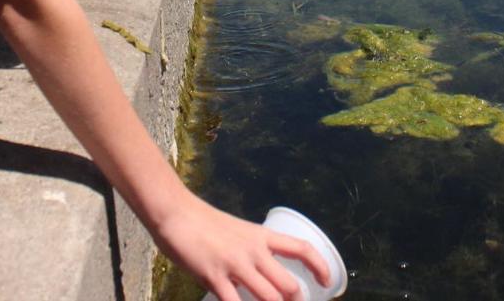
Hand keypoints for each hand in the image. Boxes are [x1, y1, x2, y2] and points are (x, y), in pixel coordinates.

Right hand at [155, 196, 330, 300]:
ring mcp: (235, 265)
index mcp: (261, 236)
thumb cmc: (203, 222)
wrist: (176, 212)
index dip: (320, 267)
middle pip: (288, 285)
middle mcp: (254, 251)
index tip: (327, 283)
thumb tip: (258, 275)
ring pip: (269, 299)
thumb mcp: (237, 231)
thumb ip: (250, 251)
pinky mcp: (214, 276)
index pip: (302, 248)